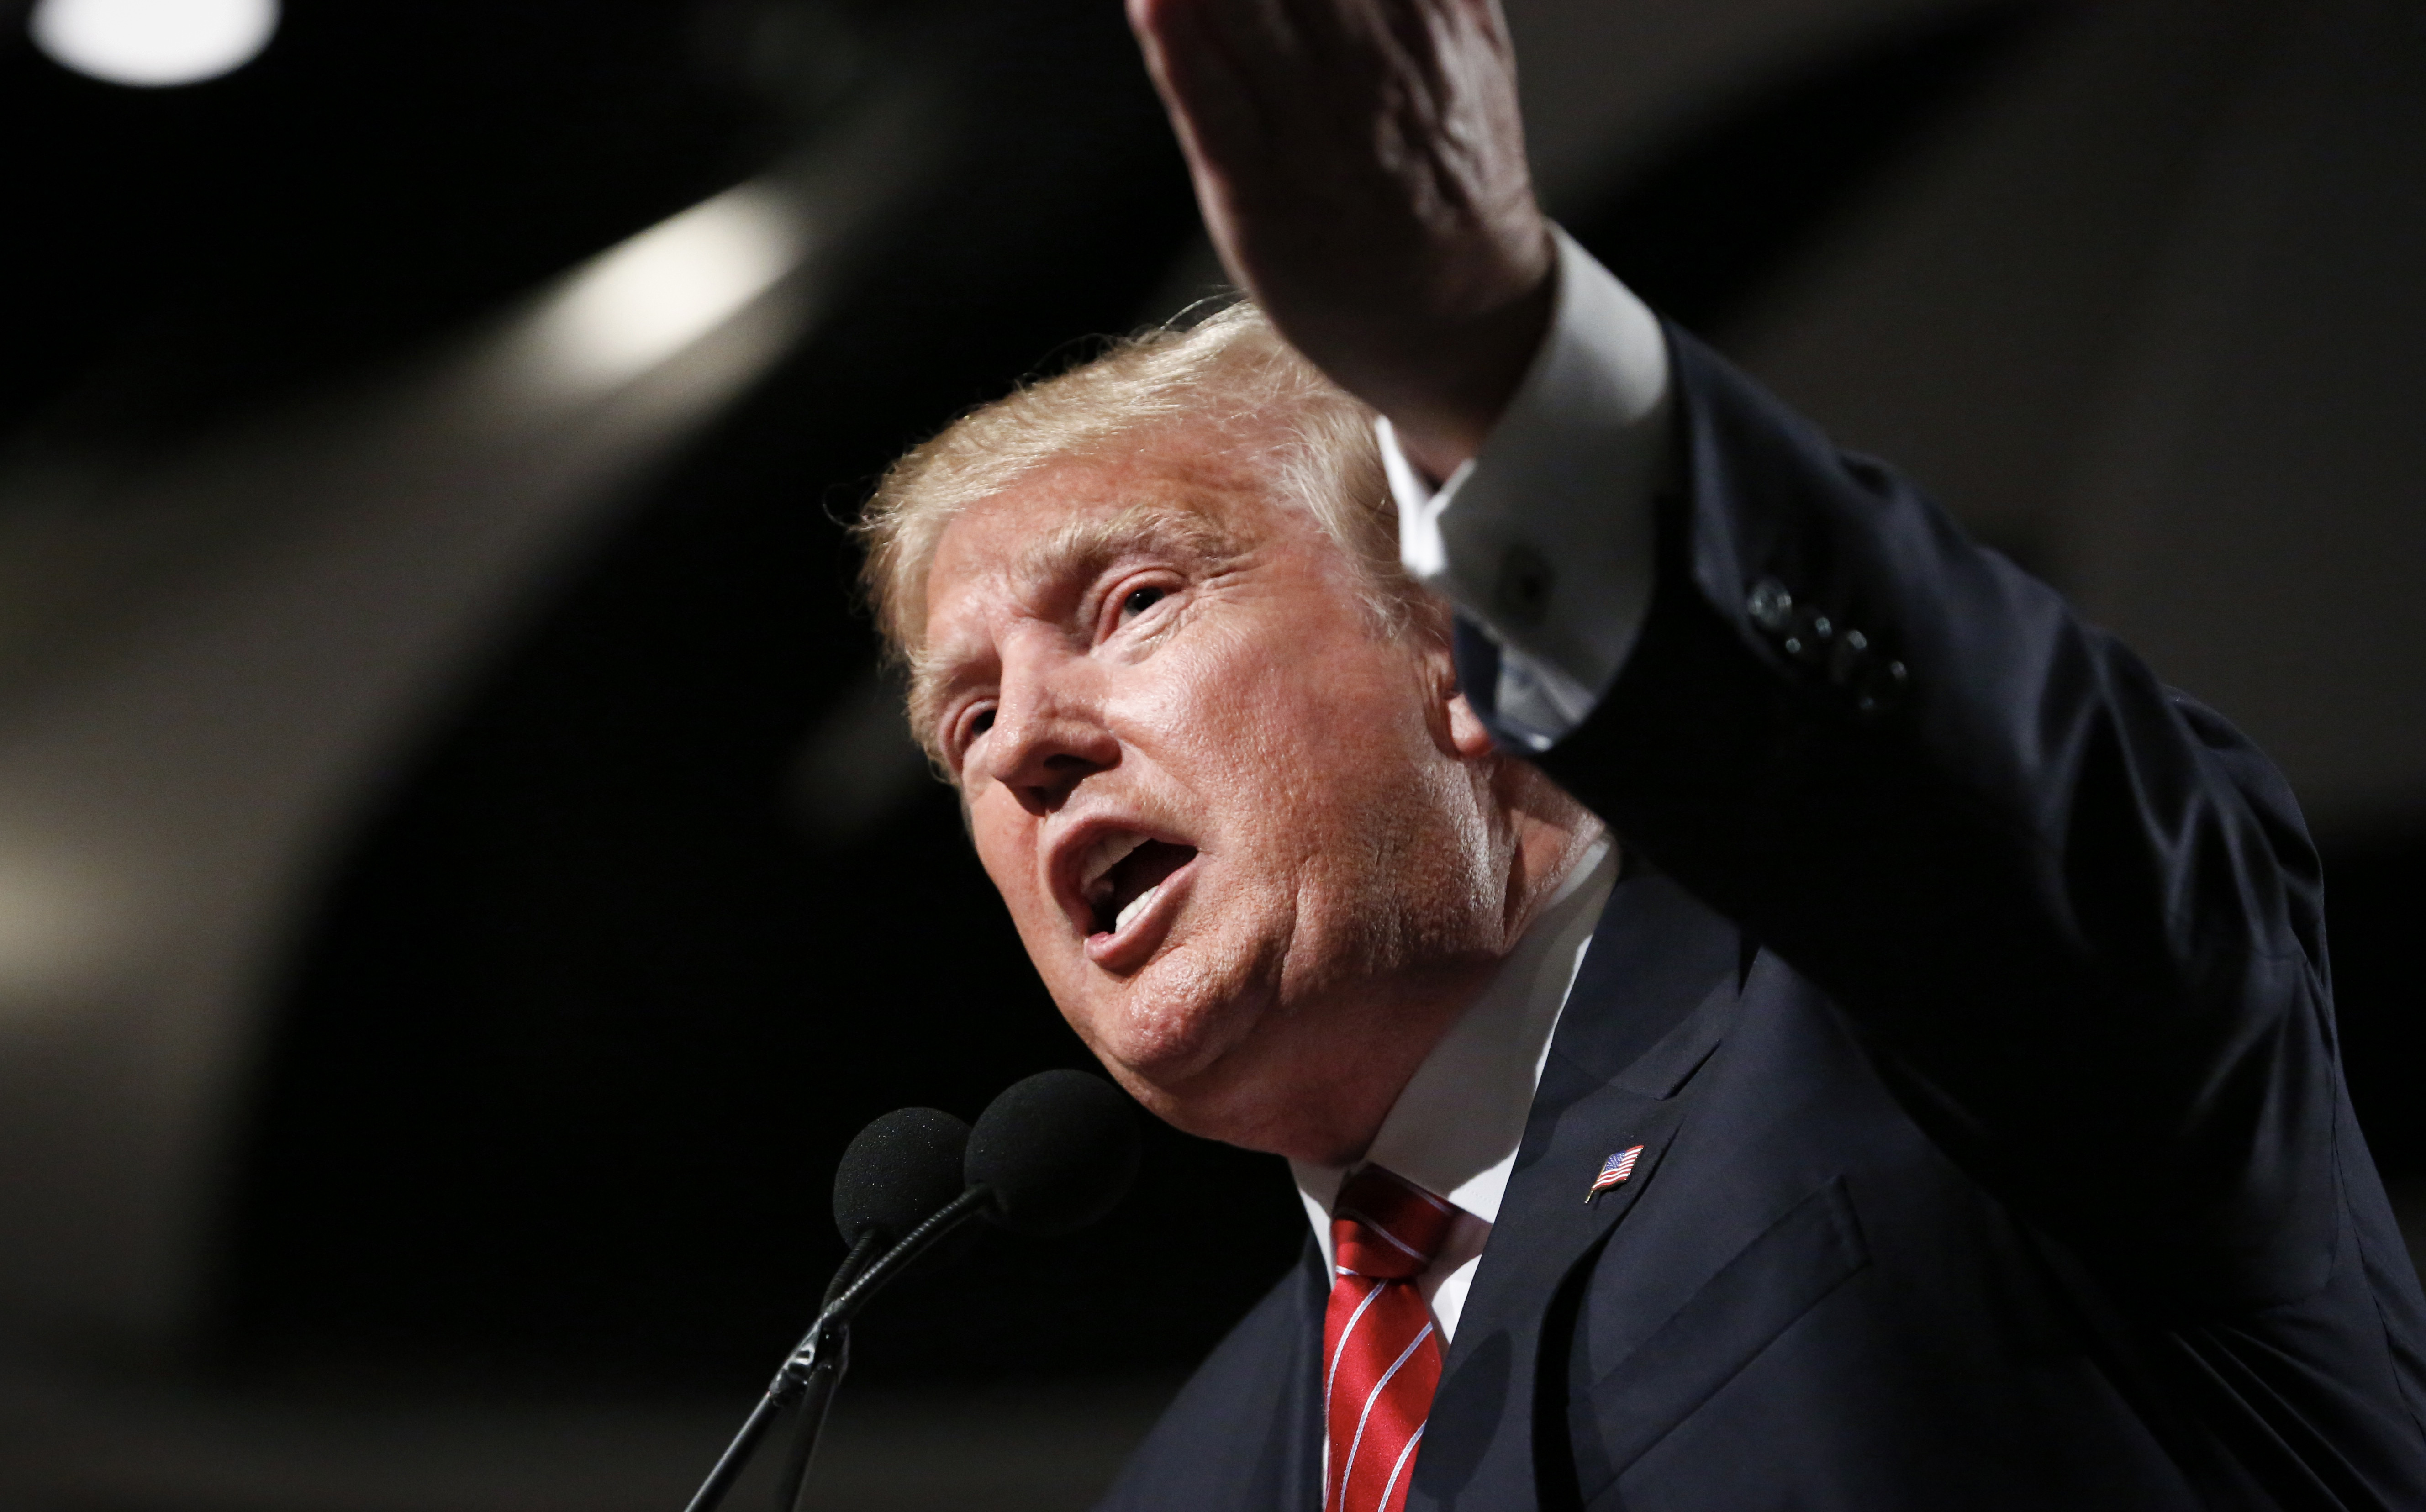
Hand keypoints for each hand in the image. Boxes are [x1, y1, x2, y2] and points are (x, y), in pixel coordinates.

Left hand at [1128, 0, 1555, 478]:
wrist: (1472, 334)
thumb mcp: (1459, 52)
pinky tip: (1154, 0)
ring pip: (1257, 22)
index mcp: (1430, 25)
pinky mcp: (1264, 204)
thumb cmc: (1447, 190)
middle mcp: (1375, 73)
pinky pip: (1218, 113)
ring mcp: (1319, 143)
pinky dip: (1181, 52)